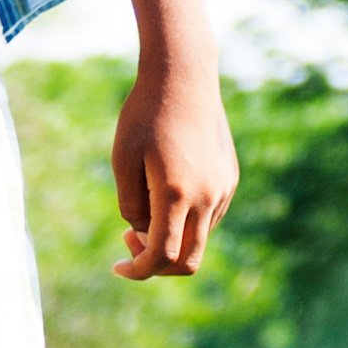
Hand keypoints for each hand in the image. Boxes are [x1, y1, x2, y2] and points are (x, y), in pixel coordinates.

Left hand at [111, 55, 237, 279]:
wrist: (184, 76)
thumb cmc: (145, 114)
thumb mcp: (122, 159)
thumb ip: (130, 205)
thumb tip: (143, 235)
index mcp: (176, 194)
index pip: (162, 256)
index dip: (138, 270)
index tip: (117, 266)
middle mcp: (207, 197)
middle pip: (188, 261)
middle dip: (157, 264)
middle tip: (129, 241)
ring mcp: (223, 189)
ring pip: (200, 239)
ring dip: (172, 239)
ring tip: (145, 207)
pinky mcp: (230, 179)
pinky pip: (209, 217)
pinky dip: (187, 221)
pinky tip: (166, 192)